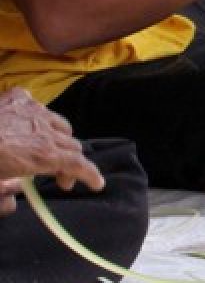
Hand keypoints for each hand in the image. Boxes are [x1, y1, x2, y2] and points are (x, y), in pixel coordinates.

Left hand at [0, 89, 103, 215]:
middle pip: (73, 146)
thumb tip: (13, 202)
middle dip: (69, 163)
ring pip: (60, 125)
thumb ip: (3, 201)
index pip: (77, 164)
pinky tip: (23, 124)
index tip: (97, 184)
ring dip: (58, 139)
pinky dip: (36, 116)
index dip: (90, 175)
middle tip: (56, 177)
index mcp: (43, 155)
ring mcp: (34, 111)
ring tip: (43, 148)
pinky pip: (38, 106)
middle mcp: (45, 131)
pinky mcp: (19, 98)